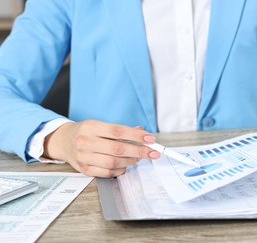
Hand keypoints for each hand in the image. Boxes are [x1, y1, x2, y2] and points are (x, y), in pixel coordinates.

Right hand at [43, 120, 159, 176]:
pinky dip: (120, 170)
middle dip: (139, 151)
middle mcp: (85, 142)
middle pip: (117, 149)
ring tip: (138, 158)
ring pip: (113, 162)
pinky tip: (125, 165)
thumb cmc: (85, 132)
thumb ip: (121, 130)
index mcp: (90, 127)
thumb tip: (142, 132)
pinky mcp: (84, 169)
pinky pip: (107, 172)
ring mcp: (84, 157)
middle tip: (152, 152)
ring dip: (130, 161)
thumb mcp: (100, 125)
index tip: (150, 139)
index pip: (117, 131)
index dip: (136, 136)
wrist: (63, 141)